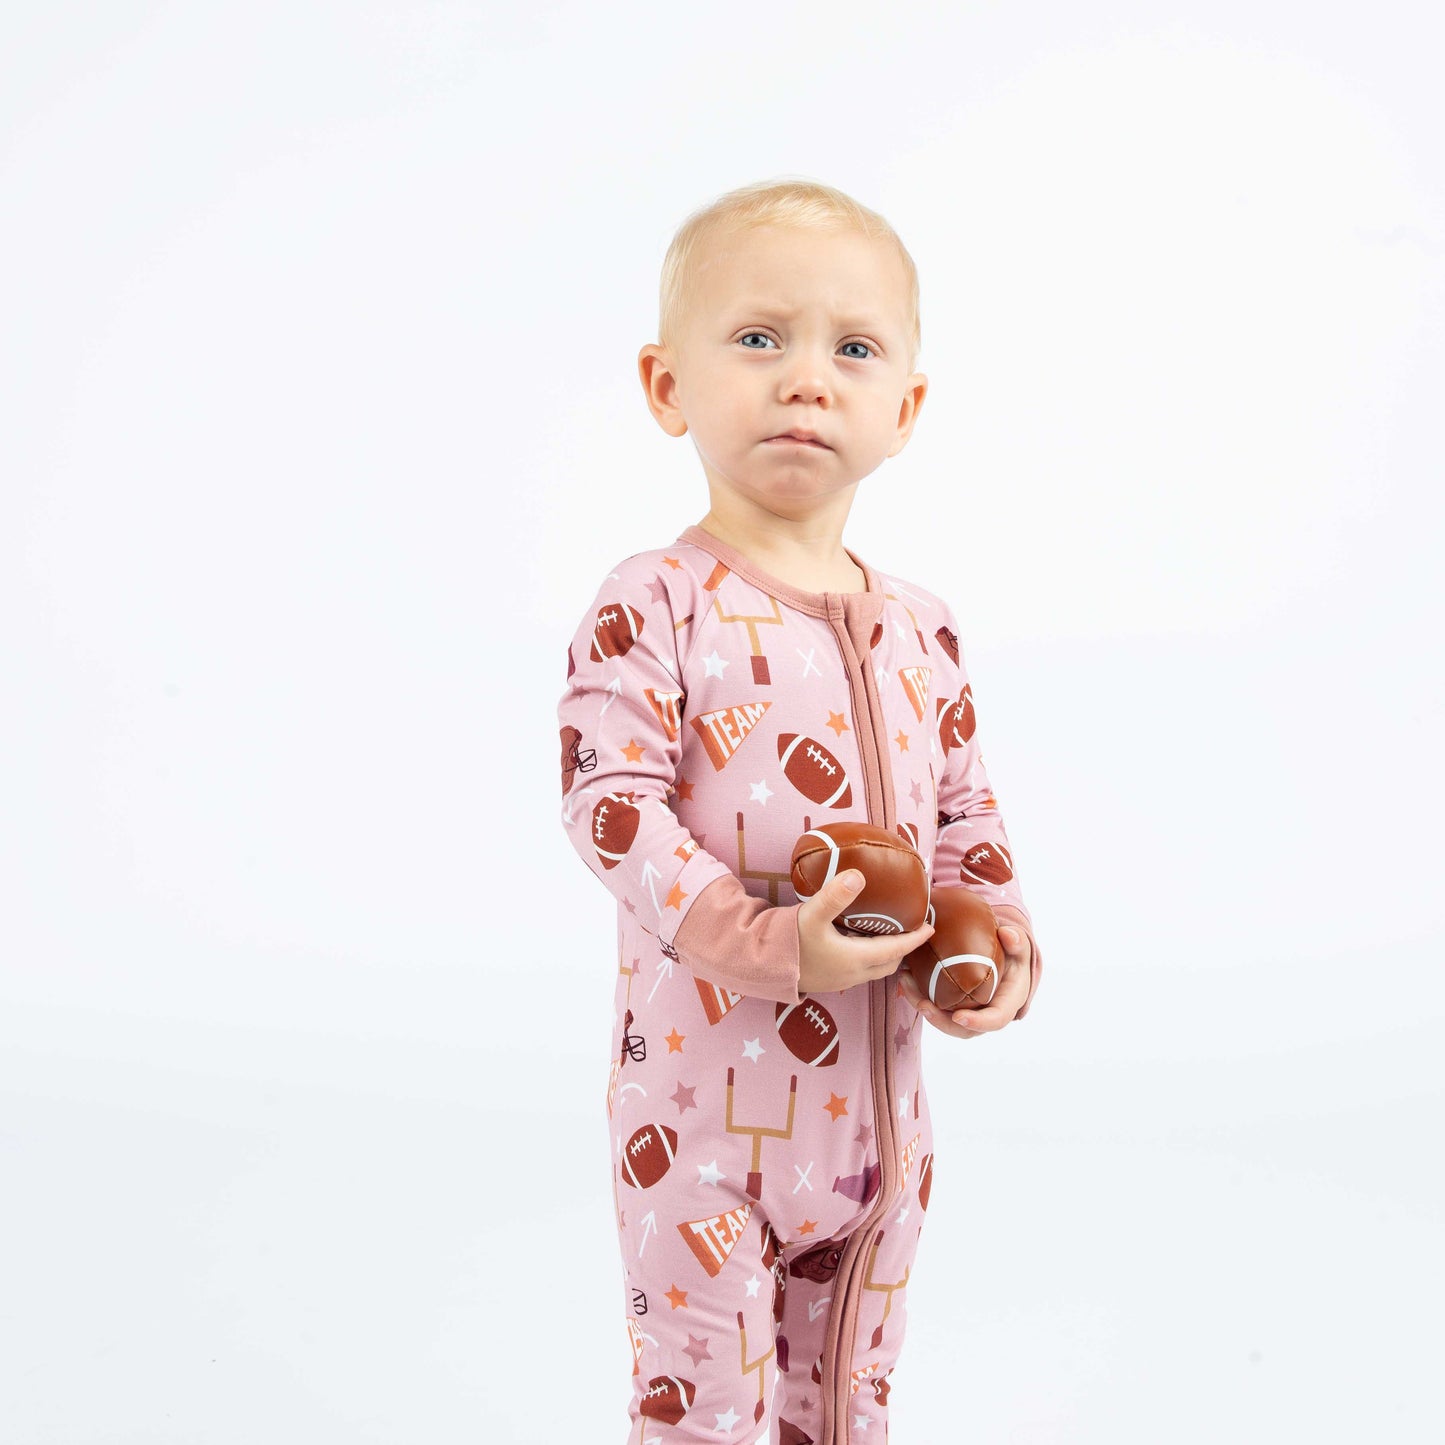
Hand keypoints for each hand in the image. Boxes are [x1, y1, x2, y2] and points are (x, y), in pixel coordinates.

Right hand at [797, 870, 934, 994]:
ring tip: (889, 934)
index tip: (930, 927)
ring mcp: (839, 980)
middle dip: (903, 949)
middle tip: (911, 929)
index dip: (915, 939)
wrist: (759, 966)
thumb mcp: (811, 914)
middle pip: (888, 964)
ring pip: (874, 970)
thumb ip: (835, 895)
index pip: (896, 950)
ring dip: (886, 956)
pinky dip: (869, 959)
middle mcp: (851, 974)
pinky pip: (859, 972)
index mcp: (855, 959)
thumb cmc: (787, 941)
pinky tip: (859, 943)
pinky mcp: (827, 980)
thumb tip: (859, 874)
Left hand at [897, 924, 1031, 1038]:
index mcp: (1008, 1002)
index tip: (957, 1016)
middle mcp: (988, 1013)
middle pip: (965, 1029)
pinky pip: (936, 1008)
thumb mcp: (1018, 945)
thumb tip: (1007, 934)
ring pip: (945, 1021)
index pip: (996, 1019)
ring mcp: (970, 1012)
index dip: (978, 1022)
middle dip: (941, 1021)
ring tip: (907, 986)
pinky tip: (906, 979)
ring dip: (924, 1007)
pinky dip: (919, 996)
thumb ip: (1016, 941)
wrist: (1003, 954)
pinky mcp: (954, 1004)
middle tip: (923, 1005)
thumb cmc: (1013, 952)